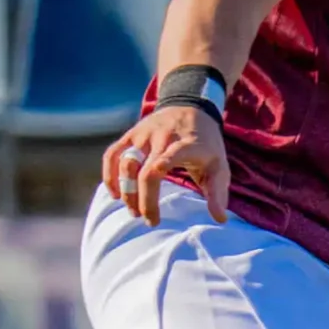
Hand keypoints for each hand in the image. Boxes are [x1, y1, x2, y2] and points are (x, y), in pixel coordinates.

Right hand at [104, 104, 228, 225]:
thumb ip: (218, 192)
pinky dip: (109, 174)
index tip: (155, 200)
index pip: (168, 159)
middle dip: (142, 198)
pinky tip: (115, 194)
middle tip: (149, 220)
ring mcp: (143, 135)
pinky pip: (112, 154)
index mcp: (186, 145)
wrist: (190, 108)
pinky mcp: (130, 135)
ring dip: (125, 189)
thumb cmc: (206, 145)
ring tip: (133, 211)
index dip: (158, 177)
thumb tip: (220, 219)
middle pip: (142, 169)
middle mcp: (161, 138)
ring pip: (125, 162)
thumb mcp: (219, 166)